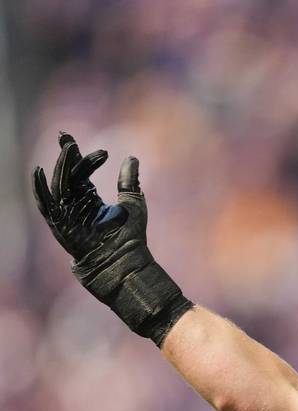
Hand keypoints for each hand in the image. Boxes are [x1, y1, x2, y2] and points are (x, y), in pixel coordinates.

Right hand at [32, 133, 141, 259]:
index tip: (66, 136)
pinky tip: (39, 171)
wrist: (125, 262)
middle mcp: (74, 204)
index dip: (72, 154)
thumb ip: (129, 180)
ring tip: (67, 149)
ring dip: (61, 167)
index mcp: (87, 197)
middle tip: (70, 142)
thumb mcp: (132, 202)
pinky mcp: (61, 224)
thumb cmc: (129, 235)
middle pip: (67, 175)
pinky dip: (40, 188)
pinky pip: (47, 204)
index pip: (76, 171)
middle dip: (66, 157)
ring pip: (58, 185)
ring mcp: (66, 214)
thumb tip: (132, 157)